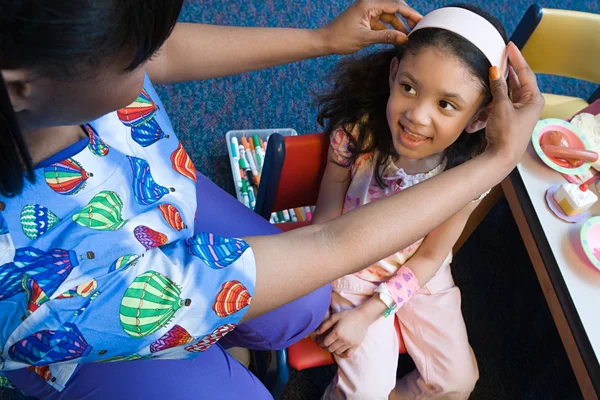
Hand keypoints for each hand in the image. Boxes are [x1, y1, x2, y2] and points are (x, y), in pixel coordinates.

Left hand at [315, 308, 370, 357]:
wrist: (363, 316)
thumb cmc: (348, 315)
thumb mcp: (335, 317)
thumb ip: (325, 325)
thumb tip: (316, 332)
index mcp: (337, 332)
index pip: (325, 342)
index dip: (320, 343)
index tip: (319, 341)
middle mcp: (343, 339)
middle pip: (330, 348)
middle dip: (325, 347)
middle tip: (324, 344)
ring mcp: (350, 344)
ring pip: (337, 352)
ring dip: (333, 350)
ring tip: (332, 345)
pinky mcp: (356, 346)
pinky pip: (347, 355)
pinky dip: (342, 354)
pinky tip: (339, 350)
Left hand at [318, 0, 421, 54]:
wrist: (325, 41)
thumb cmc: (341, 38)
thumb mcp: (365, 38)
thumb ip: (386, 36)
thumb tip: (404, 38)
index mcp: (369, 4)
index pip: (396, 5)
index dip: (410, 13)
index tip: (421, 21)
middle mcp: (369, 4)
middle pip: (394, 7)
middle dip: (406, 17)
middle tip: (418, 28)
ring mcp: (367, 11)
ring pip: (389, 16)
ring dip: (398, 25)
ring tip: (408, 36)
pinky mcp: (366, 19)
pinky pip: (382, 22)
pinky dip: (389, 29)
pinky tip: (397, 38)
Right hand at [484, 42, 544, 164]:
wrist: (502, 158)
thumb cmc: (506, 133)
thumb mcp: (501, 107)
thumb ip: (498, 87)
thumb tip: (495, 70)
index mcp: (533, 99)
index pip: (524, 72)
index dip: (516, 58)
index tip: (510, 45)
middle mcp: (528, 104)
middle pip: (514, 83)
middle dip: (502, 75)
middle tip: (496, 58)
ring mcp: (519, 113)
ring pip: (503, 97)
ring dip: (490, 98)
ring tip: (480, 93)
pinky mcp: (509, 121)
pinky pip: (497, 109)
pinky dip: (486, 111)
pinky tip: (475, 121)